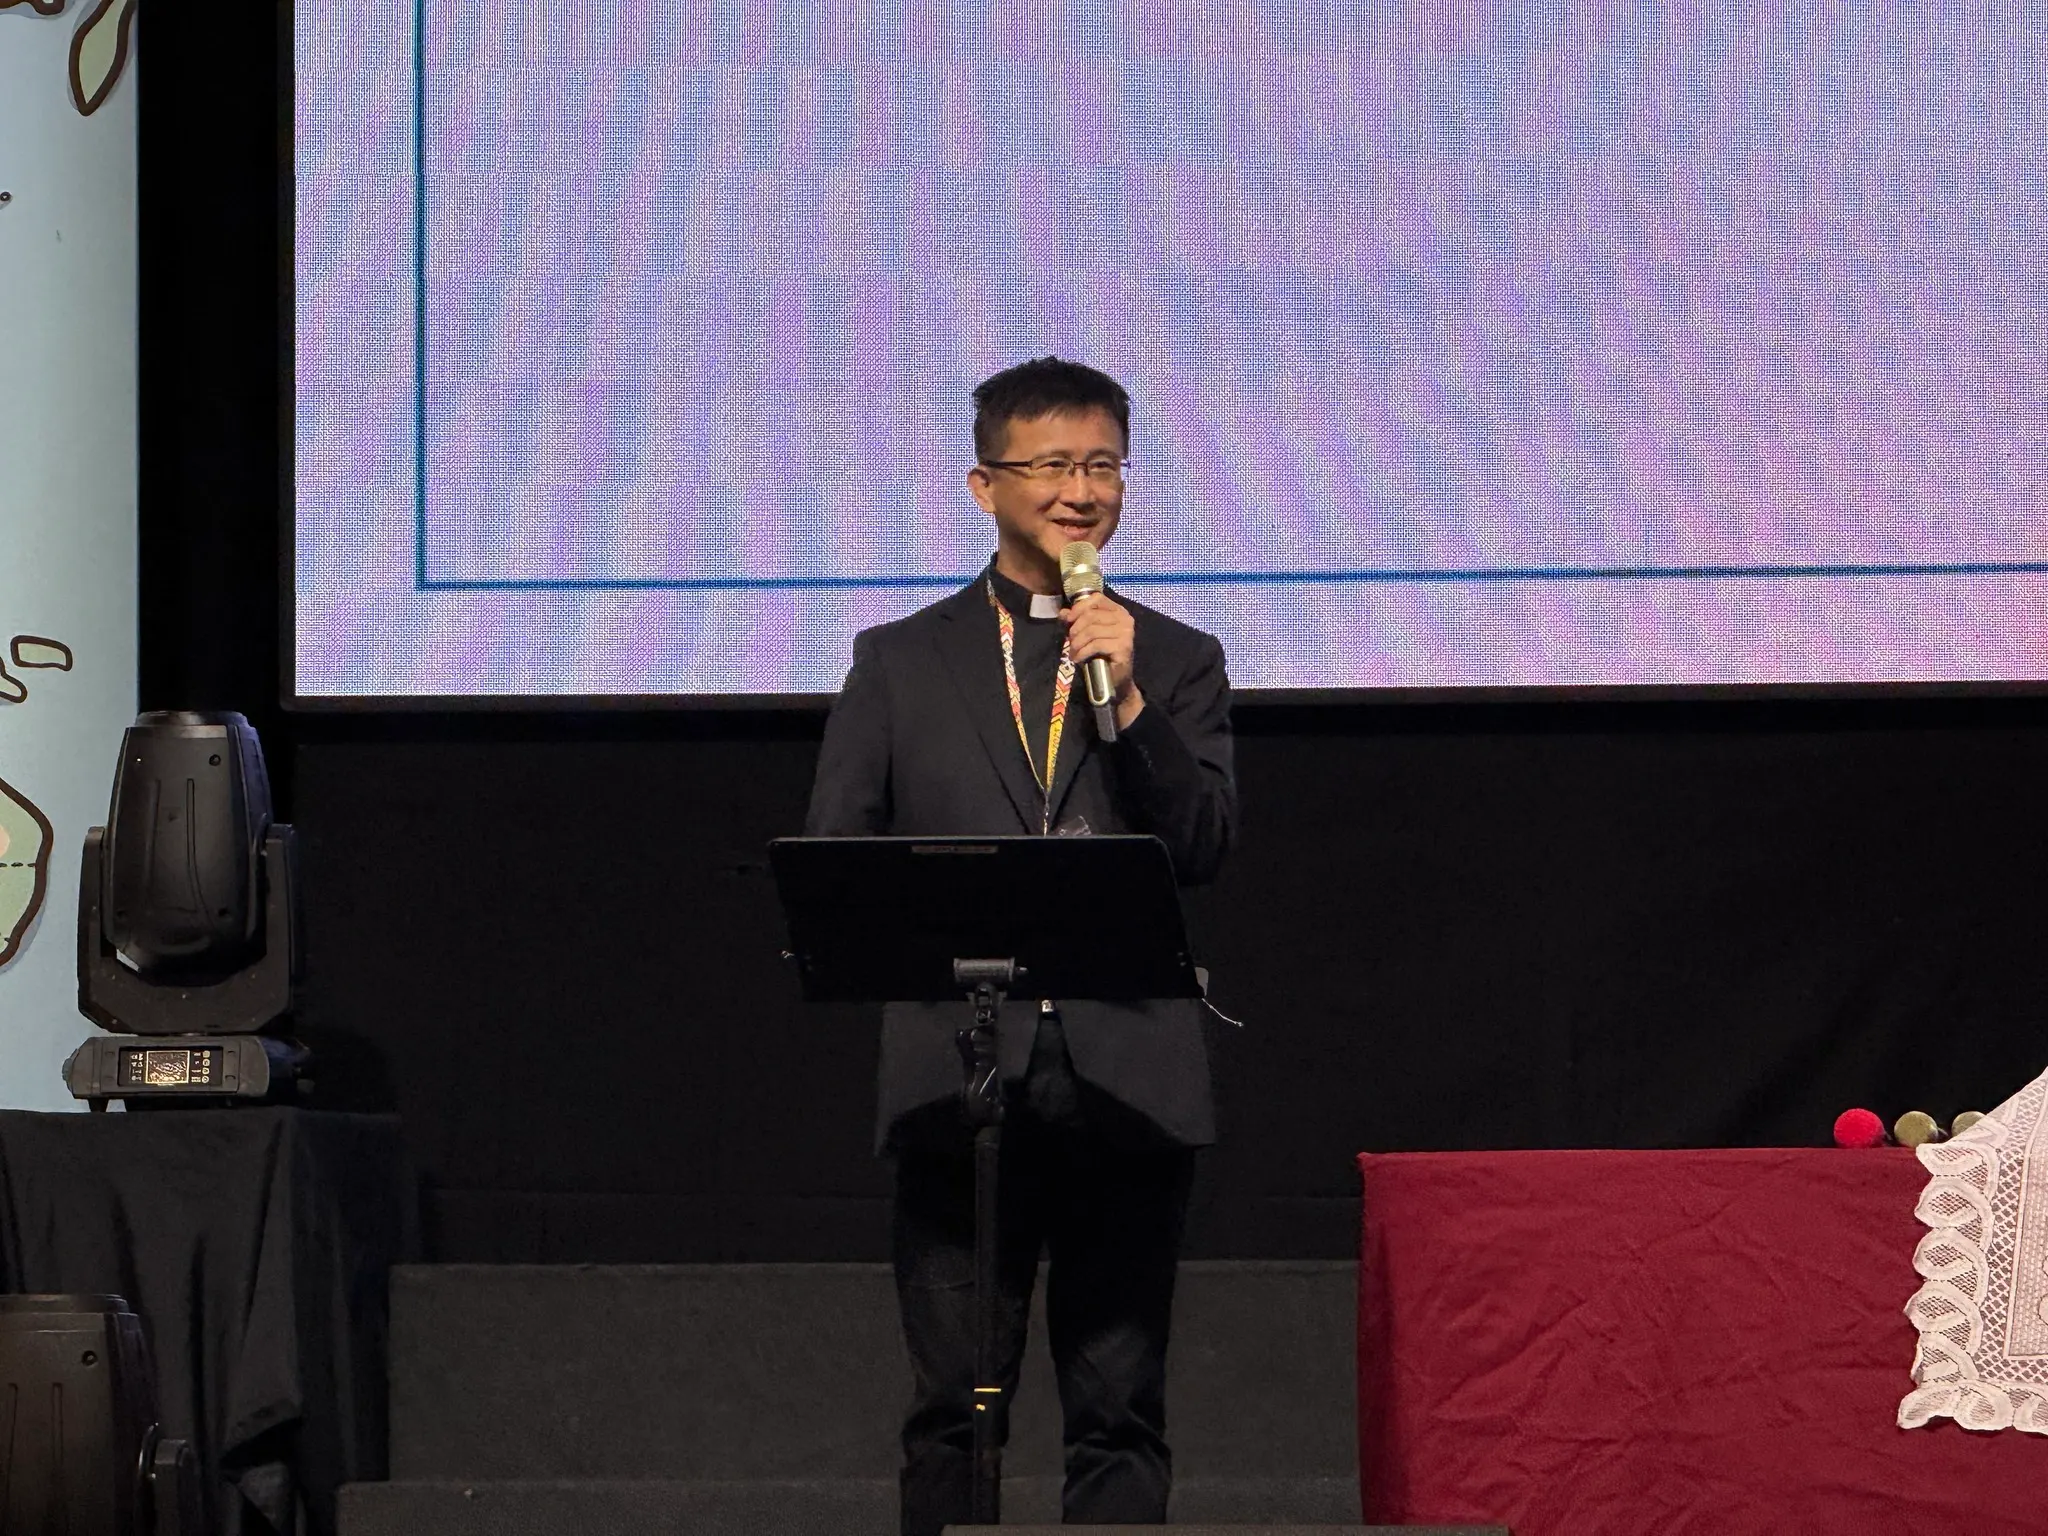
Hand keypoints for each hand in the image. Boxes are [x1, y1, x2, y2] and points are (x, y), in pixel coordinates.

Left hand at [1062, 592, 1144, 728]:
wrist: (1114, 680)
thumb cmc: (1100, 655)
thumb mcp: (1086, 635)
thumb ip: (1076, 621)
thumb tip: (1063, 612)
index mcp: (1118, 611)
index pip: (1096, 598)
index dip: (1079, 608)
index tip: (1068, 620)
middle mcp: (1125, 619)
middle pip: (1091, 615)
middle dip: (1075, 630)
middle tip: (1070, 643)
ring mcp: (1126, 633)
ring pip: (1091, 630)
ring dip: (1076, 643)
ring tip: (1073, 653)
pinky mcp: (1123, 647)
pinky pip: (1096, 644)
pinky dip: (1082, 652)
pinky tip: (1079, 659)